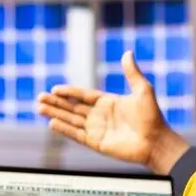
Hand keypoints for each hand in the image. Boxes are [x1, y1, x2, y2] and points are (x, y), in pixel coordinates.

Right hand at [38, 51, 188, 173]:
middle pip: (73, 107)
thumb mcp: (143, 90)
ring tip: (39, 108)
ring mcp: (97, 130)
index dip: (69, 92)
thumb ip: (132, 73)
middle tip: (39, 97)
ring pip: (71, 120)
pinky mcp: (97, 143)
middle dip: (56, 102)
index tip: (54, 88)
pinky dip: (64, 129)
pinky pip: (77, 135)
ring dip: (55, 114)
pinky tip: (52, 124)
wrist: (157, 142)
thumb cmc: (153, 117)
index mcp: (108, 102)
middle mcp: (100, 116)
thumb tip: (128, 52)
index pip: (83, 95)